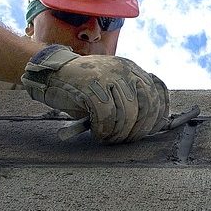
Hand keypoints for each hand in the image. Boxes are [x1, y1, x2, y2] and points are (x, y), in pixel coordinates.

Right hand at [20, 45, 175, 143]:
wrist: (52, 73)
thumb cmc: (83, 88)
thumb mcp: (111, 88)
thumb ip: (130, 100)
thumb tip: (151, 126)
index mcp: (132, 69)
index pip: (158, 91)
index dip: (159, 114)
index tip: (151, 131)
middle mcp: (124, 69)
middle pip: (147, 104)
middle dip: (139, 129)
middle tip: (125, 140)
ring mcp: (108, 75)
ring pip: (128, 112)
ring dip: (119, 133)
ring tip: (109, 139)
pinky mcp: (91, 84)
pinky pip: (106, 114)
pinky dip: (104, 129)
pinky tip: (98, 134)